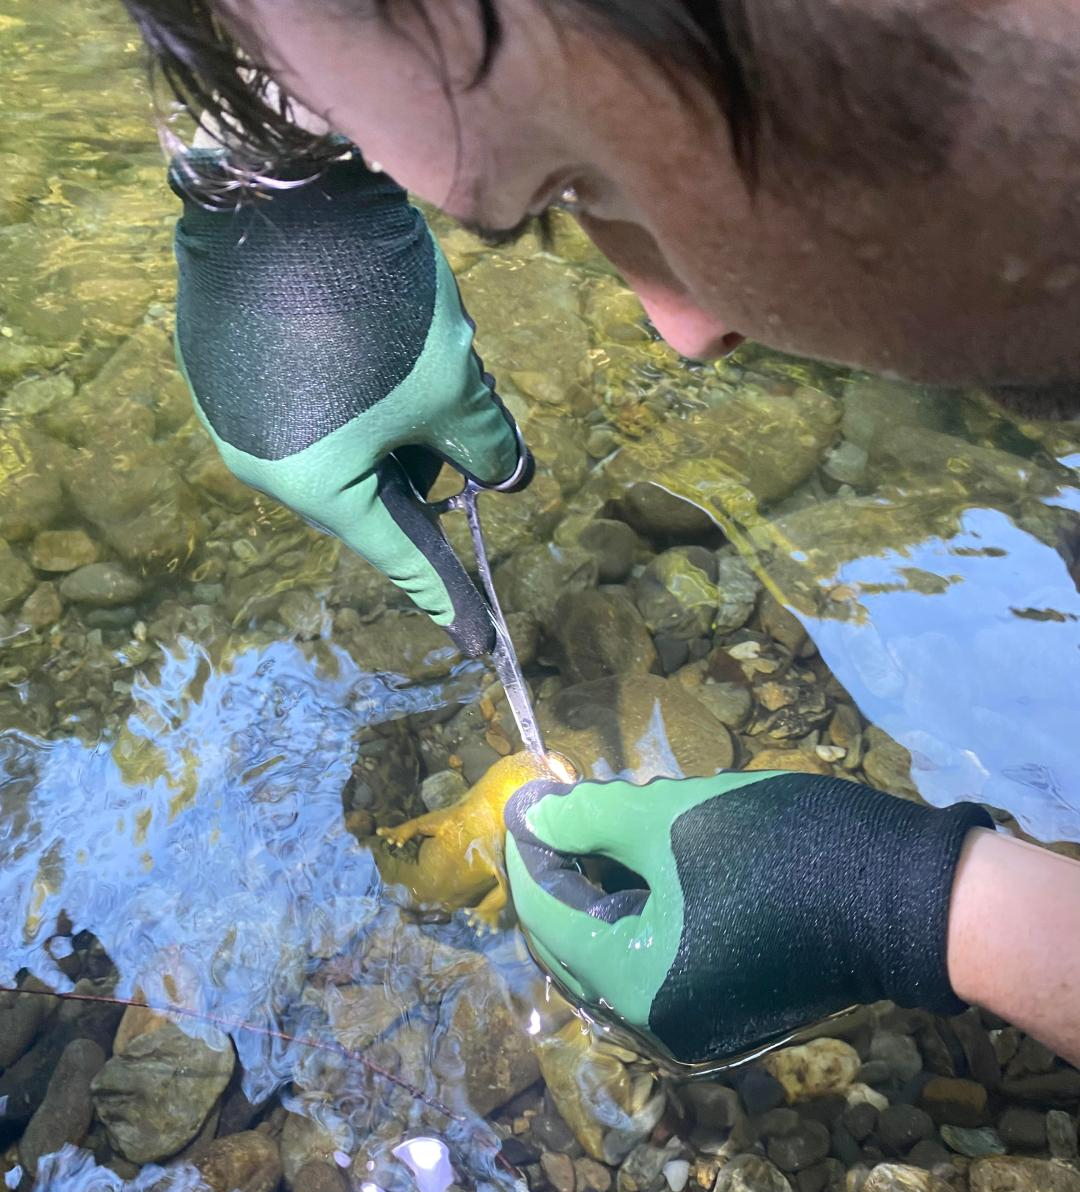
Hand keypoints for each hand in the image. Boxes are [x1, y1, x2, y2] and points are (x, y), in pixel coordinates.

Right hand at [172, 151, 528, 655]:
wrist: (280, 187)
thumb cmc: (375, 303)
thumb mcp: (451, 381)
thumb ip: (486, 442)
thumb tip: (512, 476)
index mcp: (319, 486)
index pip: (402, 554)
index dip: (449, 596)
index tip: (477, 644)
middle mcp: (267, 464)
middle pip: (374, 492)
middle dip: (427, 462)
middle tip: (459, 408)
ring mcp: (238, 414)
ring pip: (345, 445)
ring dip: (394, 419)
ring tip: (418, 350)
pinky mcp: (228, 365)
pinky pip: (310, 404)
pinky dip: (356, 390)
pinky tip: (372, 335)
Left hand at [505, 770, 991, 1067]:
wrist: (907, 898)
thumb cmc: (784, 851)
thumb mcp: (674, 819)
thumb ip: (589, 816)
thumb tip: (532, 815)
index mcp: (631, 985)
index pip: (545, 914)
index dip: (529, 848)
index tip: (527, 795)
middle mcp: (652, 1025)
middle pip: (570, 943)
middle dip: (560, 870)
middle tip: (564, 806)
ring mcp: (691, 1027)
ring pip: (611, 954)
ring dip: (599, 889)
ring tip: (609, 821)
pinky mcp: (723, 1014)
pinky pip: (651, 966)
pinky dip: (637, 916)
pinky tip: (646, 861)